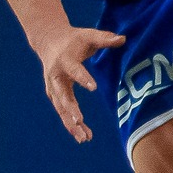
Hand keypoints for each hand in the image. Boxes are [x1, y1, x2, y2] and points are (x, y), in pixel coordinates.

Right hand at [33, 26, 125, 143]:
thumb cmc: (74, 39)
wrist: (49, 41)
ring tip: (84, 137)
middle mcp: (56, 76)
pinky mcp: (53, 94)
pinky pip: (61, 111)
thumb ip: (105, 38)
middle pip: (62, 94)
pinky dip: (70, 124)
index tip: (93, 87)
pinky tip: (82, 136)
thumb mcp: (88, 35)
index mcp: (65, 60)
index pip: (74, 70)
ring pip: (61, 108)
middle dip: (70, 108)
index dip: (83, 78)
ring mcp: (52, 87)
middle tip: (80, 120)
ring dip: (71, 123)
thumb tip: (123, 39)